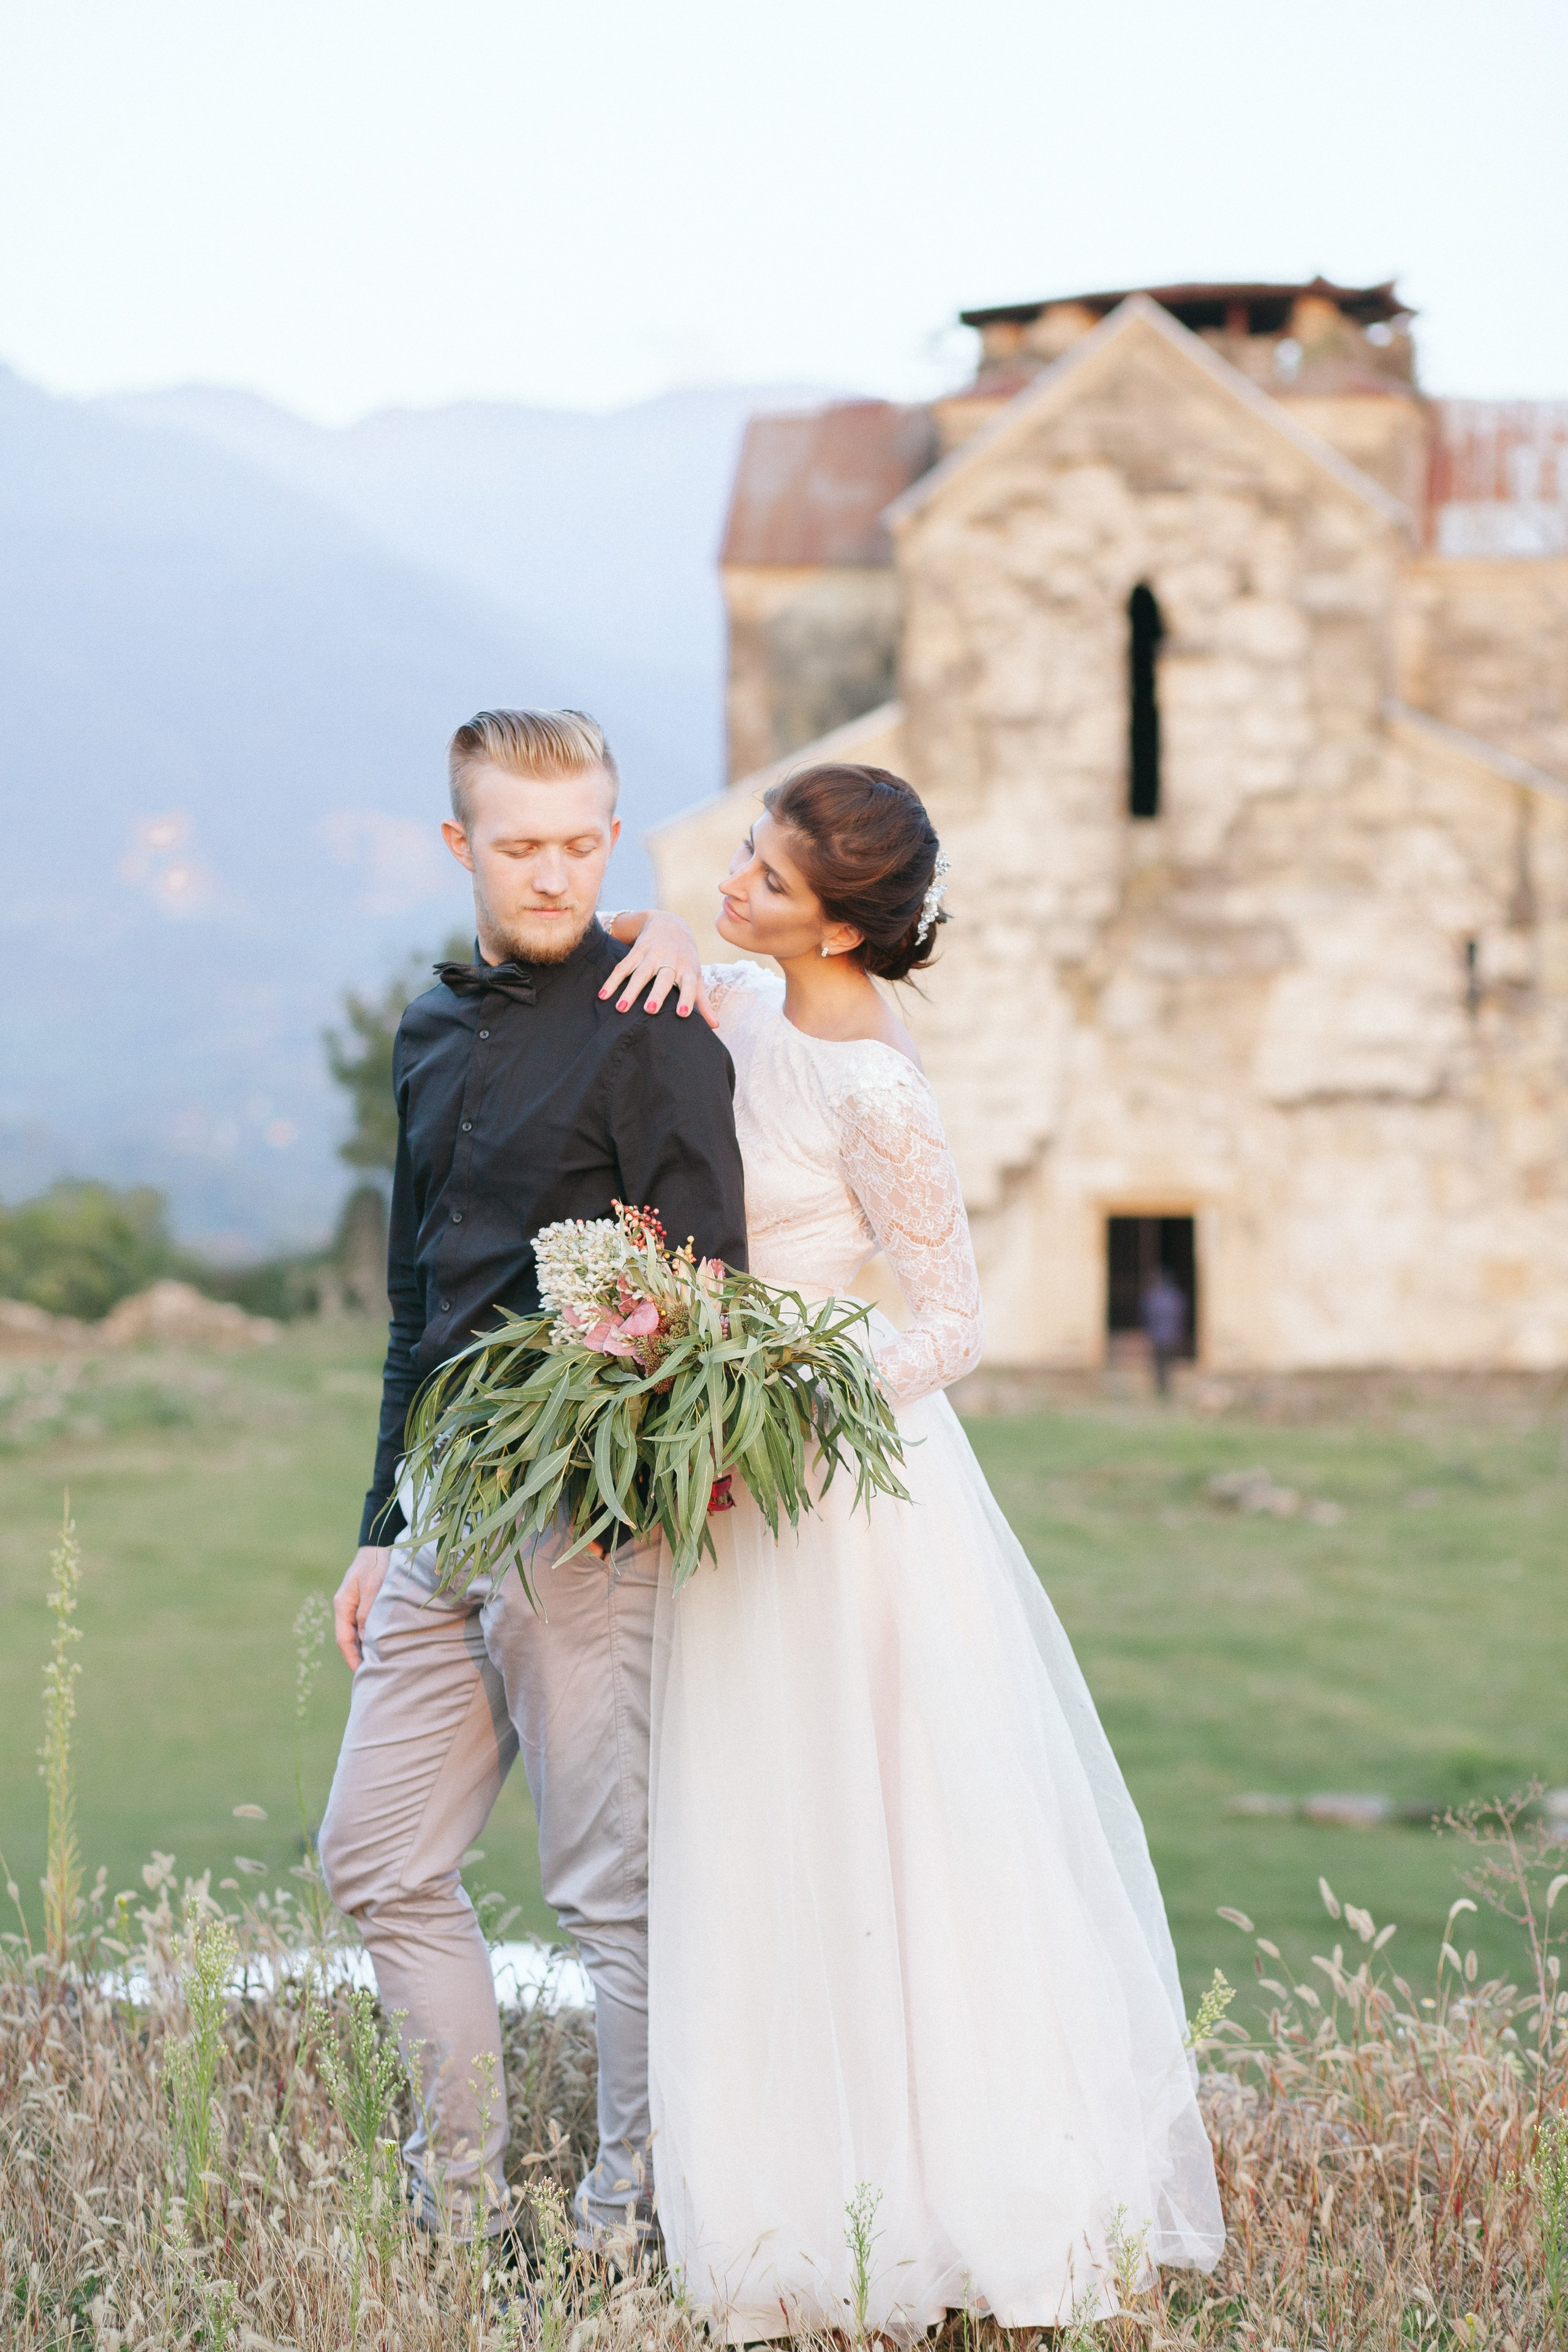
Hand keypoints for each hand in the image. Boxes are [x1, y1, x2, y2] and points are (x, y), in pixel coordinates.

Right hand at [334, 1545, 392, 1670]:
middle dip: (358, 1657)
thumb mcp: (373, 1587)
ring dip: (365, 1648)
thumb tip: (365, 1638)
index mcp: (342, 1604)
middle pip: (349, 1639)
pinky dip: (370, 1636)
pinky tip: (381, 1645)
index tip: (362, 1673)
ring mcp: (354, 1605)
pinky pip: (364, 1625)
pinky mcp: (364, 1602)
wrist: (381, 1543)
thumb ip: (368, 1612)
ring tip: (379, 1665)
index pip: (343, 1639)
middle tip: (372, 1675)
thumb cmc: (377, 1562)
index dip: (352, 1658)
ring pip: (357, 1633)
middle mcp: (345, 1607)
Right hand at [600, 912, 714, 1025]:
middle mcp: (670, 961)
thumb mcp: (695, 975)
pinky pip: (622, 967)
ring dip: (630, 990)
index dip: (686, 998)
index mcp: (686, 968)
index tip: (682, 1014)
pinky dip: (612, 981)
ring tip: (621, 1008)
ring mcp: (651, 955)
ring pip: (640, 974)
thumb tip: (715, 1026)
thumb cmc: (685, 958)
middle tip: (650, 1009)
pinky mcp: (636, 952)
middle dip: (656, 993)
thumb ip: (702, 1001)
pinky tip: (603, 995)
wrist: (669, 923)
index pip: (688, 984)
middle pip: (662, 978)